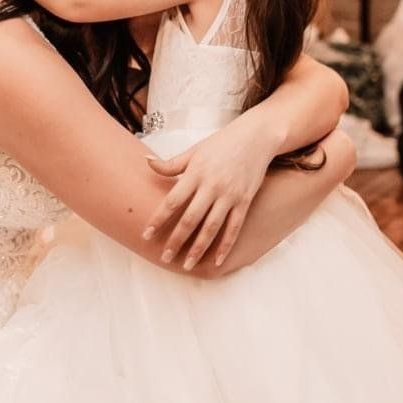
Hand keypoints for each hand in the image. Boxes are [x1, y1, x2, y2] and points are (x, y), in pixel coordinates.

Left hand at [142, 118, 278, 271]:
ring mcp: (229, 195)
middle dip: (176, 240)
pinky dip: (225, 246)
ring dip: (198, 249)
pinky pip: (234, 228)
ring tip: (186, 265)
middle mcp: (212, 186)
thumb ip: (171, 163)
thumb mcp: (194, 150)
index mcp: (196, 173)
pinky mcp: (244, 201)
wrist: (256, 137)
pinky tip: (216, 261)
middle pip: (190, 219)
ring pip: (211, 227)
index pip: (172, 201)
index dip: (158, 220)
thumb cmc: (221, 143)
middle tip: (164, 257)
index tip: (146, 235)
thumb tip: (146, 163)